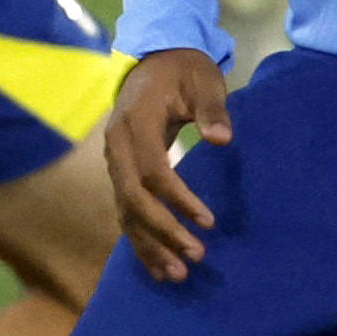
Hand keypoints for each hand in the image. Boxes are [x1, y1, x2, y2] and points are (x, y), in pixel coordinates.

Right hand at [104, 47, 232, 281]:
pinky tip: (157, 267)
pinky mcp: (120, 173)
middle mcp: (116, 147)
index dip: (179, 199)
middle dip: (163, 232)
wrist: (154, 60)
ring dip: (149, 246)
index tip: (209, 221)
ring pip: (126, 212)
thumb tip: (222, 139)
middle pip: (134, 198)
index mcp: (134, 123)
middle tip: (195, 257)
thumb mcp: (203, 80)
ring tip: (177, 275)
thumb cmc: (183, 71)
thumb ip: (212, 109)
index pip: (152, 172)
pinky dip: (140, 241)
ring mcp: (114, 162)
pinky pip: (126, 212)